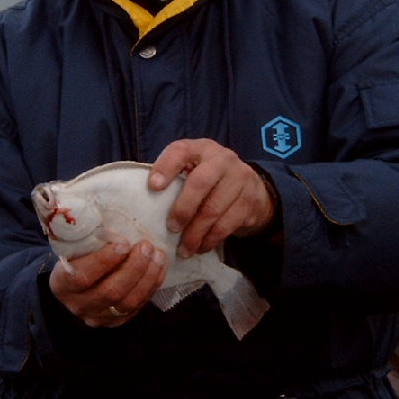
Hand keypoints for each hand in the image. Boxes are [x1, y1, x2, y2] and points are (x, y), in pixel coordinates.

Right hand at [49, 238, 165, 327]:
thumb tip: (116, 226)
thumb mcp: (75, 246)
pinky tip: (159, 268)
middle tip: (146, 246)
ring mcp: (97, 317)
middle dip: (133, 268)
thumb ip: (90, 240)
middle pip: (110, 292)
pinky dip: (152, 286)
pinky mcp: (115, 321)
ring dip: (147, 277)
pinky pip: (138, 307)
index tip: (124, 243)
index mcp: (62, 284)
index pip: (82, 277)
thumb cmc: (77, 255)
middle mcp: (78, 305)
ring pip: (127, 303)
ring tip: (158, 255)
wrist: (75, 279)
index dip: (105, 260)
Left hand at [149, 139, 276, 258]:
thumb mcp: (195, 170)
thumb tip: (143, 200)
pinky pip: (226, 224)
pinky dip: (210, 239)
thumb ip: (175, 178)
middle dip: (183, 209)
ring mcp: (239, 179)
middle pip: (200, 182)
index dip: (166, 167)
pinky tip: (201, 247)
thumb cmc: (211, 181)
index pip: (181, 151)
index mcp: (200, 149)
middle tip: (172, 228)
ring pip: (213, 209)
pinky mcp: (249, 201)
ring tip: (184, 249)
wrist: (254, 189)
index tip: (153, 187)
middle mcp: (222, 159)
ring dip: (195, 233)